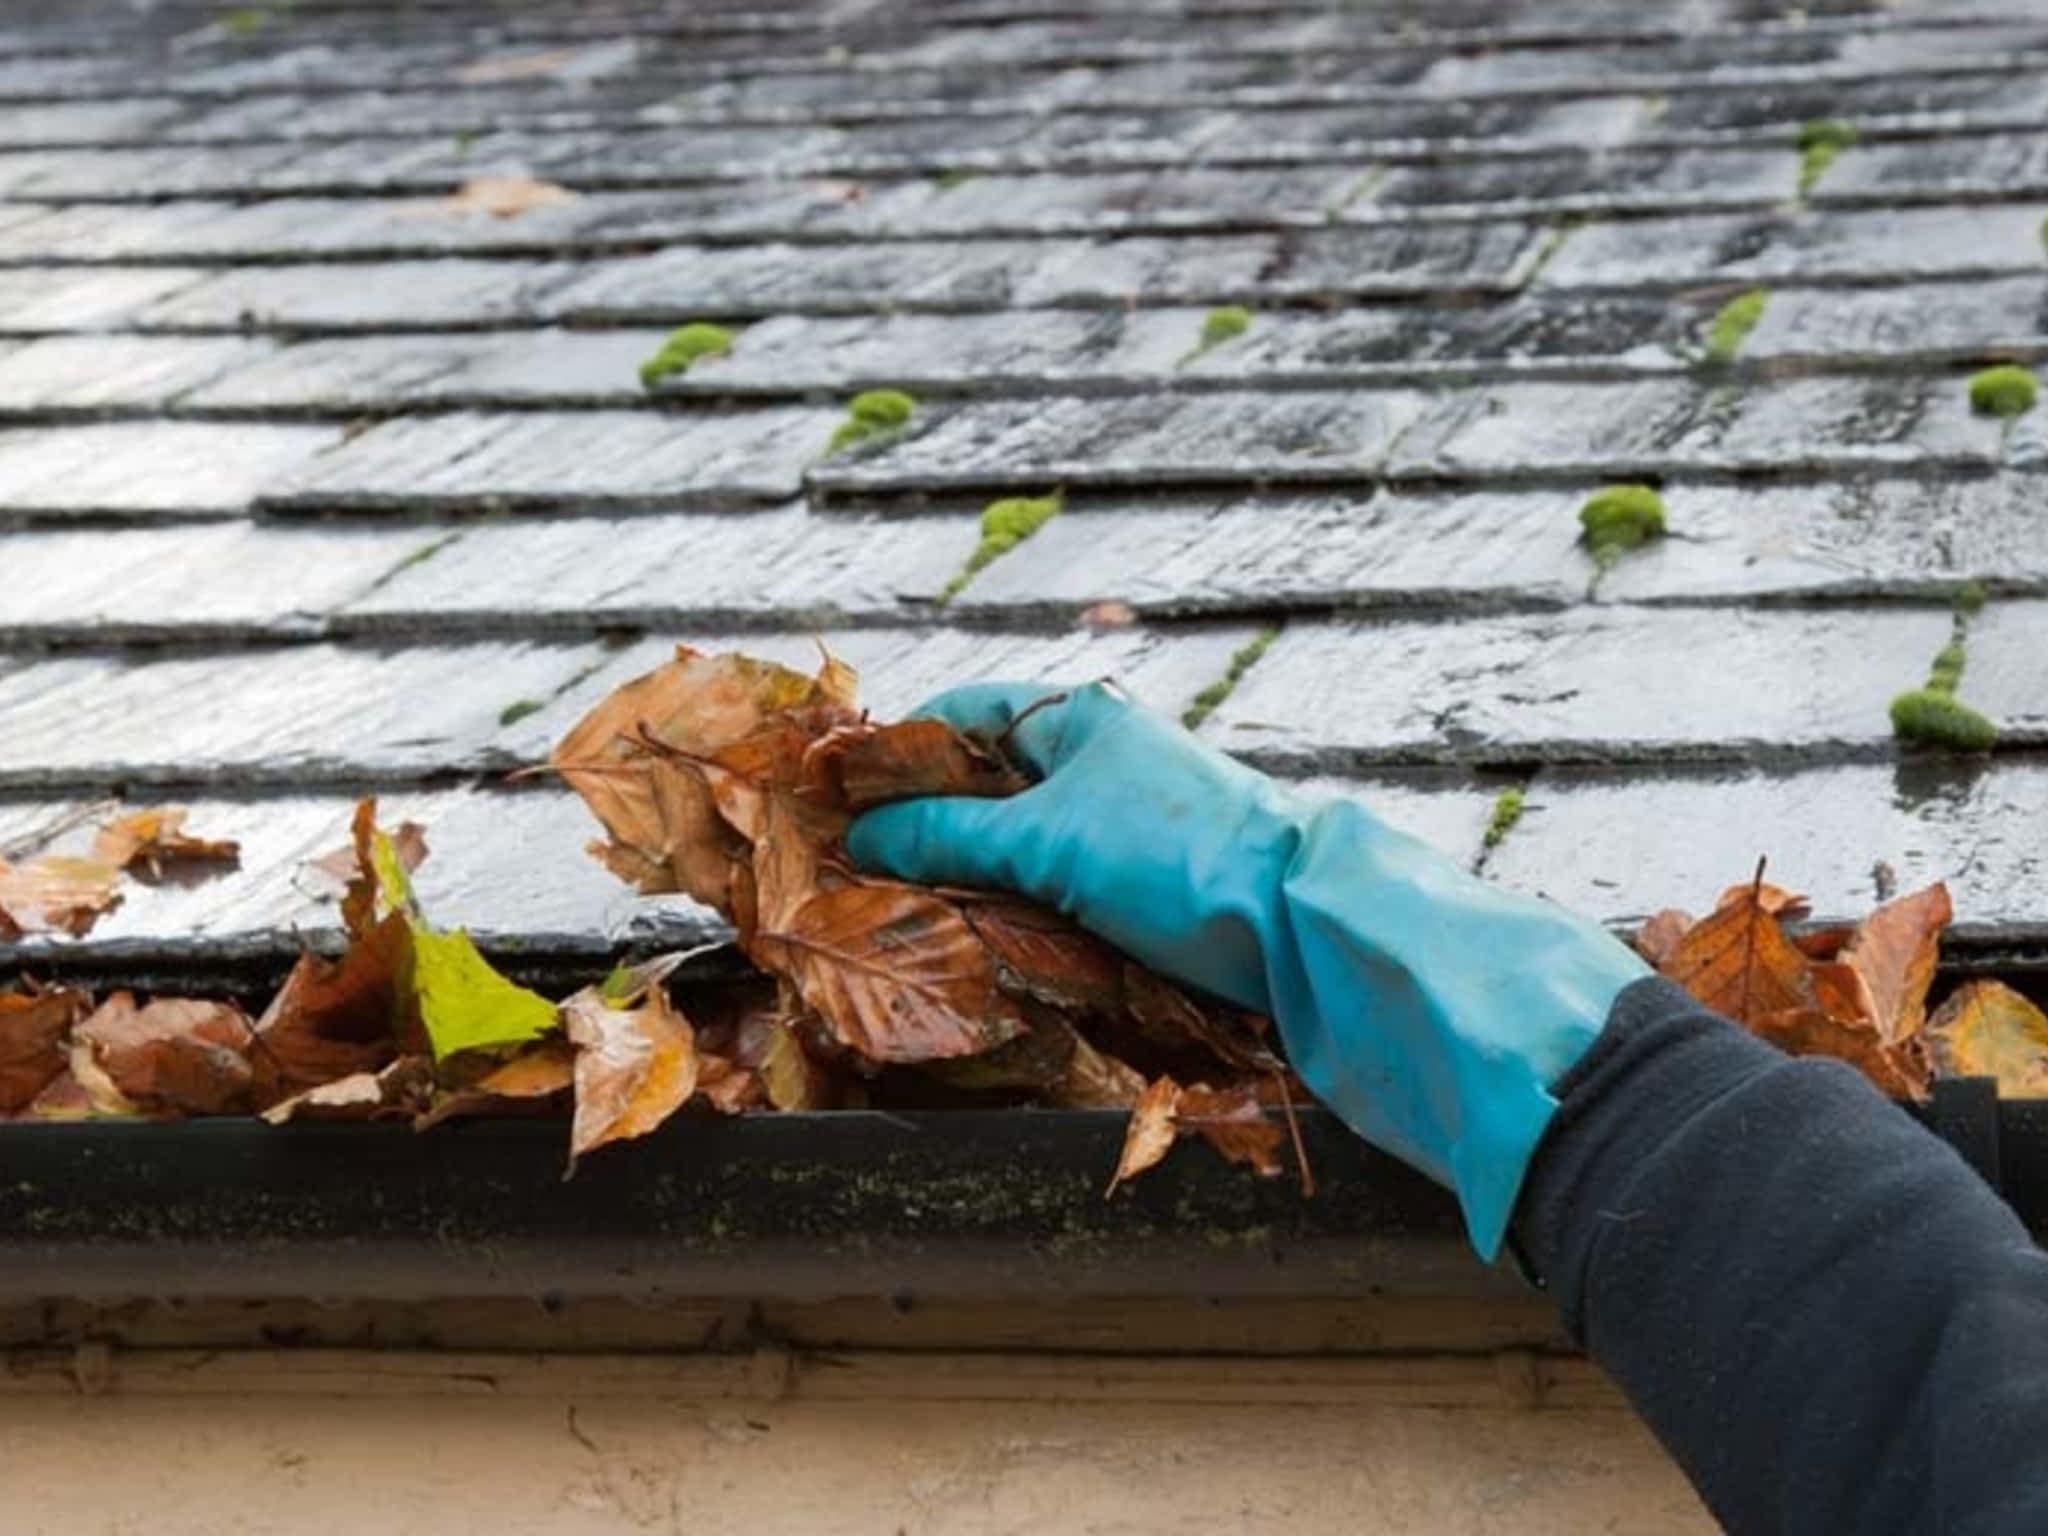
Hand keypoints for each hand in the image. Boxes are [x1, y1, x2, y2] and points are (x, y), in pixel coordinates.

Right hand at [849, 680, 1647, 1259]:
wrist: (1302, 927)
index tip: (832, 802)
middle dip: (919, 825)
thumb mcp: (1046, 840)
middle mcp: (1095, 760)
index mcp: (1076, 718)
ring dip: (962, 877)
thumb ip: (945, 836)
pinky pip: (1050, 888)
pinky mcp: (1136, 885)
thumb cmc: (1175, 856)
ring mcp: (1117, 824)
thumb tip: (857, 839)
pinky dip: (1009, 909)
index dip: (893, 754)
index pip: (958, 716)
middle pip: (980, 783)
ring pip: (1012, 844)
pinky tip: (973, 940)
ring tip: (897, 914)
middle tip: (851, 872)